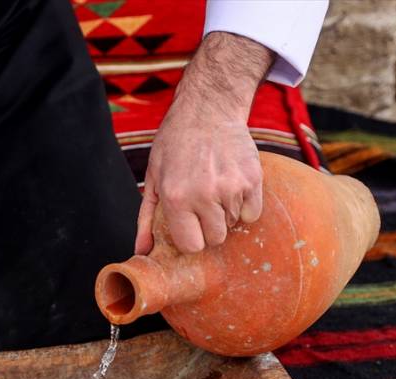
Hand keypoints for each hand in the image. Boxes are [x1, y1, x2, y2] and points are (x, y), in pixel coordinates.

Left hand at [136, 32, 274, 255]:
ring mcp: (231, 187)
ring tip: (214, 185)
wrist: (207, 110)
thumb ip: (147, 219)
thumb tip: (142, 251)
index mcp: (176, 199)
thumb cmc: (174, 146)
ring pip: (233, 224)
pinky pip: (252, 213)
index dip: (191, 237)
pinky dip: (244, 205)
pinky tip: (231, 184)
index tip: (189, 224)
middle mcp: (204, 195)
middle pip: (215, 239)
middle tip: (202, 203)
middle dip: (208, 227)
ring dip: (225, 212)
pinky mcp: (253, 178)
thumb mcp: (153, 179)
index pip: (192, 246)